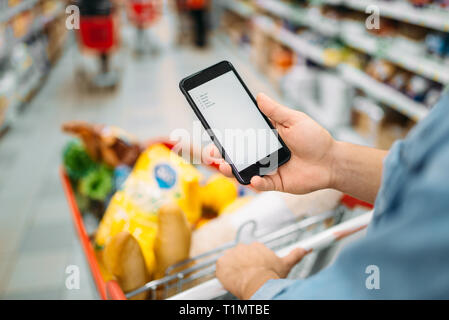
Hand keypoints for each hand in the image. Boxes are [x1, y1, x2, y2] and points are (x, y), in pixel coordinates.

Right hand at [205, 93, 336, 193]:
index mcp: (266, 137)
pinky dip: (255, 182)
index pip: (242, 136)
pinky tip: (253, 177)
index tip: (214, 133)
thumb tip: (258, 96)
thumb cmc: (315, 139)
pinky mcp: (275, 182)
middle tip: (212, 153)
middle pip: (238, 155)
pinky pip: (261, 184)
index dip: (227, 136)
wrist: (331, 161)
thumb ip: (275, 111)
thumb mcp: (294, 120)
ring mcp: (268, 168)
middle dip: (222, 155)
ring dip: (232, 170)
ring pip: (244, 171)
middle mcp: (264, 153)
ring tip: (225, 166)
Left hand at [216, 242, 306, 299]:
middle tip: (249, 277)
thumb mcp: (285, 265)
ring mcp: (231, 254)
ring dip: (233, 269)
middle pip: (241, 257)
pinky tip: (230, 280)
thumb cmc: (271, 276)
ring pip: (230, 262)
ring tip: (240, 280)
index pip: (253, 253)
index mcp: (257, 246)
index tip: (256, 271)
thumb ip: (295, 255)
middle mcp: (243, 247)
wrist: (257, 284)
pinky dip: (223, 273)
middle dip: (243, 266)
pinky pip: (220, 267)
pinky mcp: (221, 263)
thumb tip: (307, 248)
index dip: (254, 264)